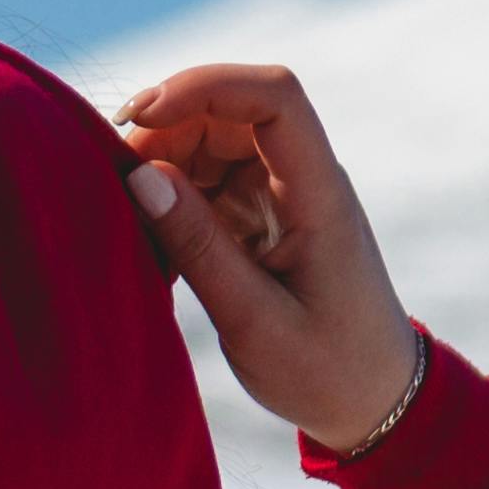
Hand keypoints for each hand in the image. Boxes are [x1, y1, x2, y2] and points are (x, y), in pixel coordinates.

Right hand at [113, 64, 425, 451]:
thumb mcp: (254, 321)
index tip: (140, 117)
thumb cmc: (326, 371)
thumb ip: (198, 245)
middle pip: (230, 112)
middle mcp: (303, 180)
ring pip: (211, 141)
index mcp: (319, 195)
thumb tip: (141, 173)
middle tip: (113, 180)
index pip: (274, 98)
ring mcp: (282, 194)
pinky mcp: (262, 216)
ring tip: (130, 225)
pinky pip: (207, 181)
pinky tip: (152, 248)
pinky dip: (172, 201)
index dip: (205, 86)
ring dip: (162, 166)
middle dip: (165, 129)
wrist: (374, 403)